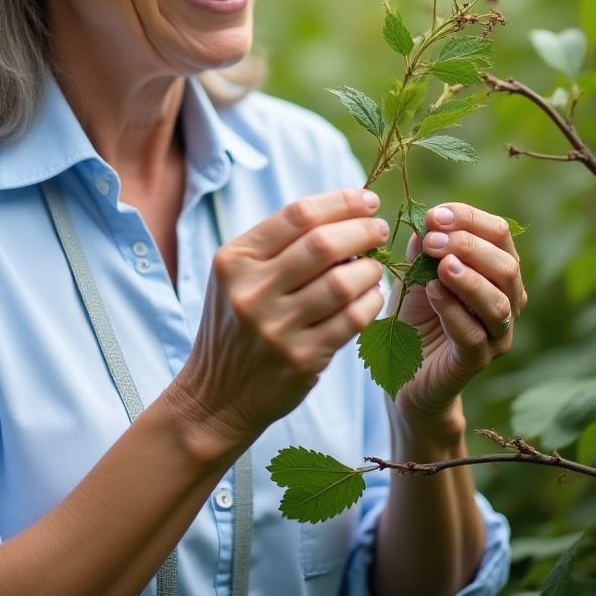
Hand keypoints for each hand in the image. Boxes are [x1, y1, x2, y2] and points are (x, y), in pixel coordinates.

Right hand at [175, 187, 387, 455]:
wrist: (216, 395)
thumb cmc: (236, 323)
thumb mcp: (238, 275)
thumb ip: (280, 245)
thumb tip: (345, 215)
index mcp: (235, 260)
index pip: (297, 215)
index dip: (340, 202)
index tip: (366, 201)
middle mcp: (251, 291)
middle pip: (323, 244)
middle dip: (362, 230)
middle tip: (379, 229)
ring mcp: (276, 328)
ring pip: (344, 283)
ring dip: (371, 269)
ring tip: (374, 267)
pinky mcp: (301, 359)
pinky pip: (352, 320)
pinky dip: (371, 302)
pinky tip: (372, 296)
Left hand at [394, 203, 526, 424]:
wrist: (406, 369)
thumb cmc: (417, 314)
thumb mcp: (415, 273)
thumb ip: (423, 250)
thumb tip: (426, 222)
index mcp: (496, 271)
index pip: (499, 234)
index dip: (469, 219)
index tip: (435, 215)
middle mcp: (507, 301)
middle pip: (506, 266)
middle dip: (469, 246)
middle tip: (433, 240)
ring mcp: (496, 335)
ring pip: (498, 303)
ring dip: (469, 279)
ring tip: (441, 265)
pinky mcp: (476, 361)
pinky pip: (473, 336)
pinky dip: (453, 311)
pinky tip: (433, 293)